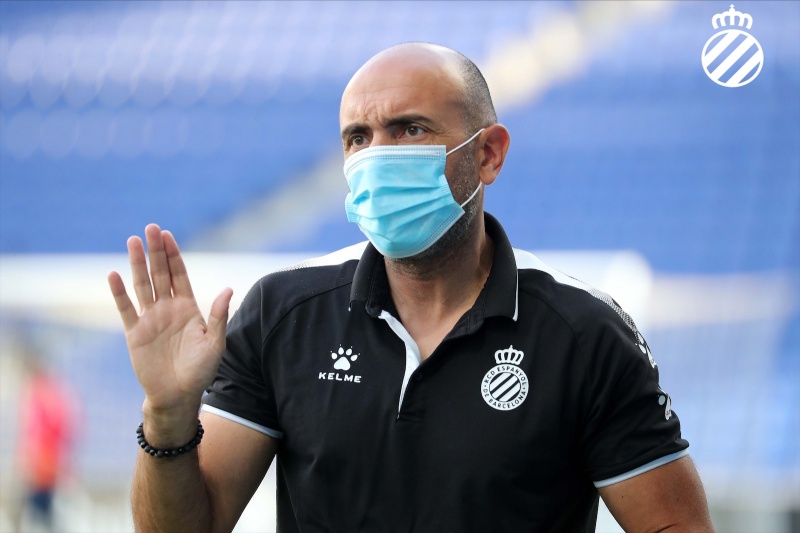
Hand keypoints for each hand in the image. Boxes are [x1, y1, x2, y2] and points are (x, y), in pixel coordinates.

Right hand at [108, 224, 232, 444]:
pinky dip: (119, 293)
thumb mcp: (215, 344)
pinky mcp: (135, 333)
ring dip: (136, 264)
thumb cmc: (201, 371)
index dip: (174, 255)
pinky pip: (126, 309)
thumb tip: (228, 288)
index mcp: (188, 308)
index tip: (168, 235)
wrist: (179, 396)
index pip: (179, 275)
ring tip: (132, 241)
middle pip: (160, 273)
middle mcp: (168, 309)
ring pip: (142, 285)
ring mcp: (150, 319)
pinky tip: (113, 275)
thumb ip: (218, 316)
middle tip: (150, 228)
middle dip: (155, 251)